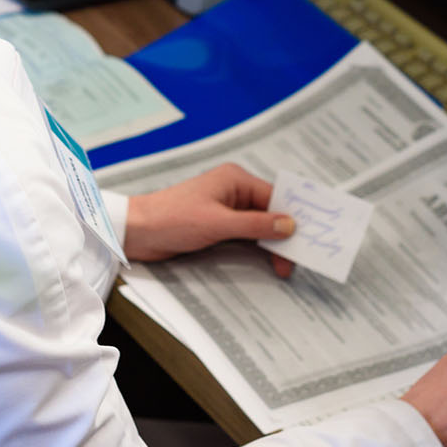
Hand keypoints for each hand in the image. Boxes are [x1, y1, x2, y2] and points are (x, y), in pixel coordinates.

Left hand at [125, 163, 296, 275]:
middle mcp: (233, 191)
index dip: (292, 217)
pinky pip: (246, 235)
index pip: (275, 197)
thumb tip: (289, 225)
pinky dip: (257, 247)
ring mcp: (225, 208)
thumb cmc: (172, 219)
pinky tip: (268, 261)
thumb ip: (255, 225)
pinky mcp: (218, 225)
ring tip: (286, 266)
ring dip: (271, 244)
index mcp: (235, 180)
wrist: (138, 232)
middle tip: (298, 259)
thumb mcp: (218, 224)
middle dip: (284, 234)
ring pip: (259, 226)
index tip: (308, 237)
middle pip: (270, 212)